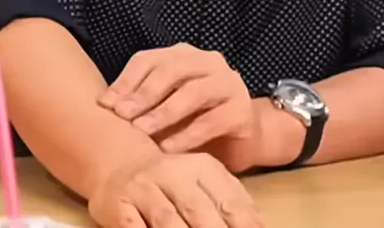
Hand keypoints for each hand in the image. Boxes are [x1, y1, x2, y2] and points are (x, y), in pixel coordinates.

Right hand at [88, 151, 263, 227]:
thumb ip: (235, 201)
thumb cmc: (173, 180)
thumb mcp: (205, 180)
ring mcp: (145, 190)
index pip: (229, 199)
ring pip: (167, 222)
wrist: (119, 161)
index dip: (245, 224)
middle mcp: (173, 174)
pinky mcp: (119, 207)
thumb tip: (263, 225)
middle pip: (199, 210)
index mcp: (202, 167)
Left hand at [99, 44, 257, 170]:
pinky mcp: (242, 109)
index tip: (106, 104)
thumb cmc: (193, 121)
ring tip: (144, 131)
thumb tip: (105, 107)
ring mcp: (228, 83)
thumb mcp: (164, 107)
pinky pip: (213, 120)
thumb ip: (142, 102)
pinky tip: (169, 149)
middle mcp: (207, 62)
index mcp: (182, 55)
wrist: (241, 140)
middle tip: (123, 116)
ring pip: (193, 92)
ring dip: (165, 112)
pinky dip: (188, 135)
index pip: (149, 59)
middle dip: (144, 94)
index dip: (126, 80)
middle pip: (171, 69)